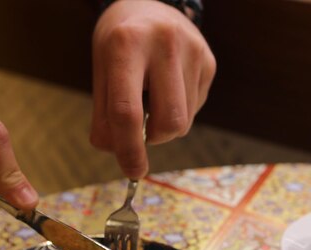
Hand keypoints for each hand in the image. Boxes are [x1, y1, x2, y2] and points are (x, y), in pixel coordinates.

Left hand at [91, 0, 215, 178]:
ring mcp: (193, 51)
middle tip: (142, 132)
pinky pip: (195, 108)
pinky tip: (170, 87)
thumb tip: (117, 153)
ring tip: (154, 96)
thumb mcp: (101, 69)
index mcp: (126, 43)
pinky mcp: (209, 62)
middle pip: (168, 122)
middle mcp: (165, 43)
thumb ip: (104, 114)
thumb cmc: (120, 42)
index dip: (128, 149)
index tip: (132, 171)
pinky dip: (179, 110)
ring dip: (166, 125)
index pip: (127, 111)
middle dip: (154, 138)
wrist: (150, 5)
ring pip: (184, 120)